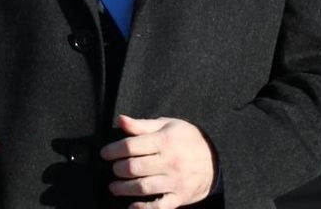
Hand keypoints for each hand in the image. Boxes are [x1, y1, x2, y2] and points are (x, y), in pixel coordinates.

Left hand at [100, 115, 216, 207]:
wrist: (215, 160)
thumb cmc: (186, 139)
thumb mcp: (167, 125)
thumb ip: (142, 125)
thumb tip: (120, 120)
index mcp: (165, 142)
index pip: (131, 146)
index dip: (113, 150)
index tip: (105, 153)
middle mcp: (170, 162)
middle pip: (134, 168)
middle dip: (118, 169)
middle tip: (113, 169)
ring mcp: (175, 181)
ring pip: (143, 187)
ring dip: (124, 189)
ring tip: (114, 187)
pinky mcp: (179, 197)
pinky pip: (159, 206)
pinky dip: (144, 208)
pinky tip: (131, 206)